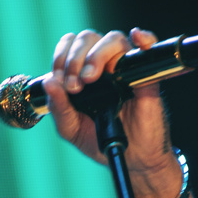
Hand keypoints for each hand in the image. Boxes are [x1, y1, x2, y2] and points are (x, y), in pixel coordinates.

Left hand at [41, 27, 184, 197]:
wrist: (131, 160)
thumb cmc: (102, 141)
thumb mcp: (72, 129)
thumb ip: (59, 108)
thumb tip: (49, 82)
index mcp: (83, 73)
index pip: (70, 45)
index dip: (62, 56)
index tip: (60, 80)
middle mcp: (104, 66)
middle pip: (89, 38)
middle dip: (75, 58)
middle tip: (75, 85)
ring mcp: (125, 69)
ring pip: (113, 39)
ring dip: (97, 54)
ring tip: (90, 79)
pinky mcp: (145, 77)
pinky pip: (148, 47)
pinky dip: (144, 38)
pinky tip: (137, 38)